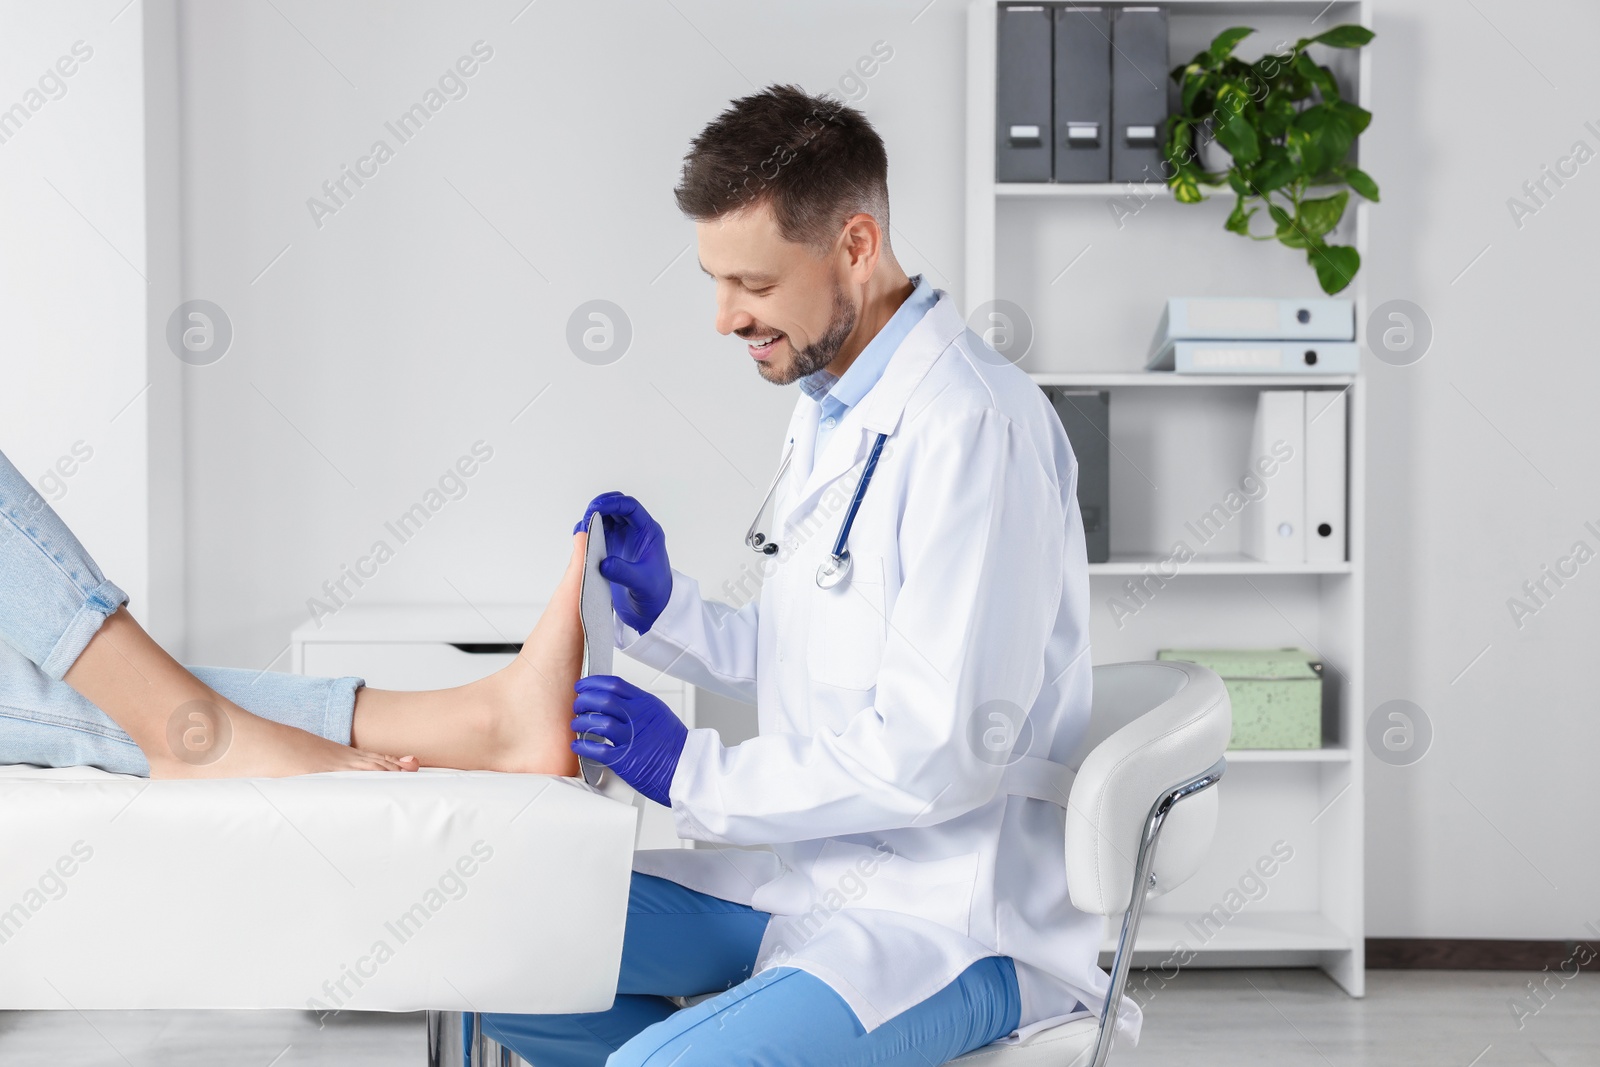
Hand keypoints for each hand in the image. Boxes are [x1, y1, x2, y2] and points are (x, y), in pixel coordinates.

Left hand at [570, 676, 686, 806]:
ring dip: (581, 721)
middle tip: (578, 704)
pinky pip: (596, 749)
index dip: (593, 683)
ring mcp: (630, 738)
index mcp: (646, 704)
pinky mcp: (624, 759)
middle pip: (603, 700)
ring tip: (577, 724)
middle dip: (583, 700)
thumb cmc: (674, 744)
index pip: (614, 684)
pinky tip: (577, 744)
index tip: (583, 686)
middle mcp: (637, 718)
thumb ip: (638, 705)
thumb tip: (615, 699)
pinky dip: (582, 745)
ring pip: (597, 722)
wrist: (686, 768)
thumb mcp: (660, 714)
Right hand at [574, 492, 671, 633]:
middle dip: (599, 507)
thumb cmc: (654, 594)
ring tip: (582, 529)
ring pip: (605, 518)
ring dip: (592, 518)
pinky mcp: (611, 549)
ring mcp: (623, 539)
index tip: (596, 508)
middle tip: (587, 518)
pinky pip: (598, 532)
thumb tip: (604, 563)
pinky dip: (588, 531)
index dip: (613, 503)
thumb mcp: (641, 583)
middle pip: (616, 507)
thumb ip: (623, 572)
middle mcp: (635, 532)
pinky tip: (580, 537)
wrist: (652, 608)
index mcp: (648, 532)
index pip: (630, 507)